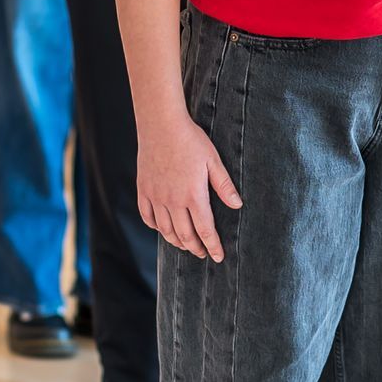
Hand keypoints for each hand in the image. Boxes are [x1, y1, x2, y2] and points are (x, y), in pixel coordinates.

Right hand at [138, 111, 242, 261]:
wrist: (160, 124)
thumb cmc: (190, 140)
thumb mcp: (213, 161)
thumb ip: (223, 185)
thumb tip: (237, 205)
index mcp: (193, 195)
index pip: (205, 230)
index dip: (213, 246)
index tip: (219, 257)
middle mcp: (173, 201)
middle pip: (185, 235)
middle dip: (196, 248)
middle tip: (203, 253)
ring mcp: (156, 196)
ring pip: (166, 230)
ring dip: (177, 242)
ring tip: (185, 245)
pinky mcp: (144, 190)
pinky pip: (147, 217)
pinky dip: (156, 227)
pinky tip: (163, 229)